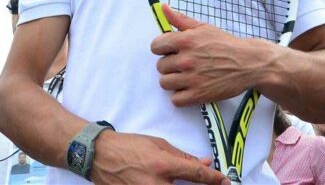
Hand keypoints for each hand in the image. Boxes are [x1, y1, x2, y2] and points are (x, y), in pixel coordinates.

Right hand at [90, 130, 228, 184]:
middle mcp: (155, 184)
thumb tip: (205, 163)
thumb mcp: (158, 144)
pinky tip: (168, 183)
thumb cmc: (129, 146)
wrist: (99, 156)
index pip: (196, 175)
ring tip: (182, 181)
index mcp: (163, 166)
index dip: (214, 179)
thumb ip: (183, 157)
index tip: (226, 182)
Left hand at [150, 4, 268, 105]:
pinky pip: (175, 99)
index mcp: (186, 40)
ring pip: (165, 83)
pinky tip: (190, 87)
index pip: (155, 46)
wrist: (248, 63)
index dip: (163, 48)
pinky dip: (181, 95)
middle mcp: (186, 60)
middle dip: (171, 64)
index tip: (172, 50)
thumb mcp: (204, 27)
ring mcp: (192, 79)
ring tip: (187, 76)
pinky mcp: (199, 95)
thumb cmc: (225, 44)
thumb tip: (162, 7)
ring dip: (174, 80)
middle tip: (185, 63)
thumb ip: (180, 19)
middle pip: (160, 66)